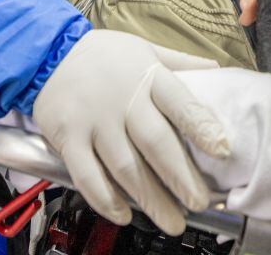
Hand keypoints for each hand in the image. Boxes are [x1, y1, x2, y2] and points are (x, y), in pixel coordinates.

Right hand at [32, 30, 229, 234]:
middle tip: (200, 203)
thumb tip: (217, 68)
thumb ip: (180, 62)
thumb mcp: (144, 48)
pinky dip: (106, 200)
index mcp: (148, 76)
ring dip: (151, 199)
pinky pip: (88, 176)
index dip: (202, 127)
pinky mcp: (69, 138)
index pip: (180, 103)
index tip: (223, 150)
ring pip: (126, 167)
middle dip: (181, 177)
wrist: (47, 53)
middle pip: (157, 143)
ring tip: (172, 221)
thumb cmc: (102, 55)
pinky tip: (124, 214)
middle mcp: (123, 100)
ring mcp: (94, 121)